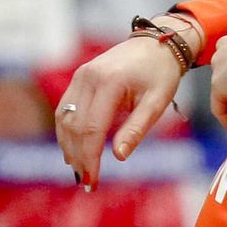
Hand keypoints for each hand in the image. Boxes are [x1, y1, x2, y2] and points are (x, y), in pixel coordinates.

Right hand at [56, 36, 183, 188]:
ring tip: (78, 170)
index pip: (92, 128)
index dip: (90, 157)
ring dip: (68, 146)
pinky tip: (73, 149)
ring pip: (64, 118)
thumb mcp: (157, 102)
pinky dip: (67, 131)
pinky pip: (65, 109)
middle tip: (86, 182)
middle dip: (78, 156)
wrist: (156, 44)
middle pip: (74, 126)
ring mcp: (80, 76)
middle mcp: (87, 78)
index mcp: (109, 83)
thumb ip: (137, 129)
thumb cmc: (161, 74)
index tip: (92, 181)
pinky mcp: (79, 78)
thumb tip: (118, 156)